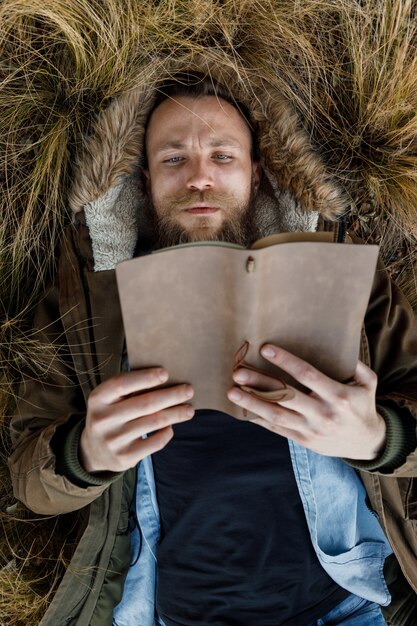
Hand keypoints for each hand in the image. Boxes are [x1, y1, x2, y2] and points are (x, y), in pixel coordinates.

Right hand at [80, 368, 193, 472]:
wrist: (93, 451)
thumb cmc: (110, 415)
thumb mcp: (109, 399)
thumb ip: (128, 389)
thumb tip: (166, 379)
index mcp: (98, 399)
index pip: (122, 384)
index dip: (145, 377)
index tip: (166, 373)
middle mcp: (103, 419)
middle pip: (145, 403)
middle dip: (172, 395)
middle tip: (189, 390)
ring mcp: (114, 440)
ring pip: (154, 422)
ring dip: (176, 414)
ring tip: (189, 410)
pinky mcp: (125, 457)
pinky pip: (155, 442)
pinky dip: (167, 432)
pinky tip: (171, 427)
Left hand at [227, 344, 385, 459]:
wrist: (367, 444)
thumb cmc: (363, 405)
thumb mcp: (368, 383)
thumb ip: (355, 364)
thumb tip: (339, 342)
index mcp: (338, 396)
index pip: (307, 375)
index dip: (286, 361)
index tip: (265, 349)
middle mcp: (322, 414)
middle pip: (286, 396)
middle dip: (260, 384)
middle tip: (238, 372)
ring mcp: (311, 430)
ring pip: (277, 416)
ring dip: (252, 403)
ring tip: (232, 392)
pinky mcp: (303, 440)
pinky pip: (276, 429)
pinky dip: (258, 419)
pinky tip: (241, 409)